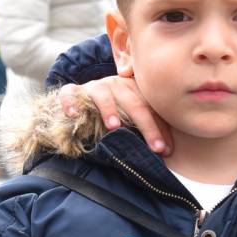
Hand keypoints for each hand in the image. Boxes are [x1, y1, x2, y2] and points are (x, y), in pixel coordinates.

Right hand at [58, 76, 172, 154]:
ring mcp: (94, 87)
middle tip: (154, 147)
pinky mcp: (73, 91)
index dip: (159, 128)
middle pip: (133, 102)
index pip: (150, 107)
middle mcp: (116, 85)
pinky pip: (69, 94)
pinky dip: (70, 102)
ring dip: (109, 110)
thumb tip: (167, 151)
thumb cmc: (114, 113)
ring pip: (103, 95)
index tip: (165, 150)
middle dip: (146, 126)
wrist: (82, 101)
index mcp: (134, 90)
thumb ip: (147, 128)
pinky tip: (73, 115)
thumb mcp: (132, 119)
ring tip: (115, 127)